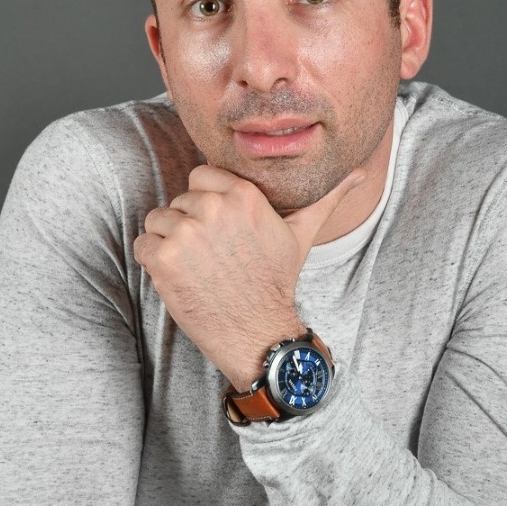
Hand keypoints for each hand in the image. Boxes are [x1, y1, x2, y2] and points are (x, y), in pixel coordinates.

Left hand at [133, 165, 363, 388]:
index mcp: (243, 194)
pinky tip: (180, 278)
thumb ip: (327, 198)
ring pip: (158, 221)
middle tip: (212, 256)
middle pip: (179, 200)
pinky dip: (153, 262)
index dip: (206, 202)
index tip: (220, 230)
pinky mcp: (164, 259)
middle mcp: (213, 208)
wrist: (258, 332)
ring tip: (196, 267)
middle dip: (189, 225)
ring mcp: (186, 233)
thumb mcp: (302, 234)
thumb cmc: (276, 281)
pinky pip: (143, 244)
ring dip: (169, 243)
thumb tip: (362, 173)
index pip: (200, 176)